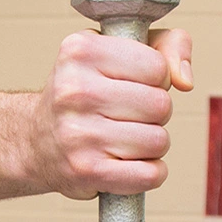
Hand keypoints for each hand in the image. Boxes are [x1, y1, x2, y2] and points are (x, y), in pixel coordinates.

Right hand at [32, 27, 193, 198]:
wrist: (37, 141)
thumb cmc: (88, 92)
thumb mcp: (120, 51)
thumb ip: (167, 47)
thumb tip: (185, 81)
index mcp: (81, 50)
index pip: (158, 68)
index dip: (156, 79)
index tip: (133, 84)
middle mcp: (74, 89)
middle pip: (161, 105)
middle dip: (155, 113)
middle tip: (128, 114)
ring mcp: (78, 133)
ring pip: (159, 140)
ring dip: (151, 143)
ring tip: (124, 137)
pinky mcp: (86, 170)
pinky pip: (150, 174)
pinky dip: (151, 172)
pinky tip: (130, 163)